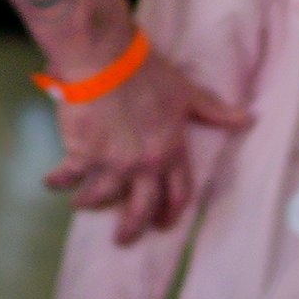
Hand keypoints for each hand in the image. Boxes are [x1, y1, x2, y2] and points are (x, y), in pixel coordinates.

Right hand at [43, 47, 248, 243]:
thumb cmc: (147, 70)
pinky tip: (50, 183)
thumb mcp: (186, 92)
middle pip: (141, 208)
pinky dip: (57, 181)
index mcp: (171, 150)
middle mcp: (144, 164)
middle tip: (122, 239)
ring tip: (79, 204)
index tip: (163, 223)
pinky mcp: (84, 154)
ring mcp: (113, 162)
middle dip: (132, 228)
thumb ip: (214, 111)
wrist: (105, 59)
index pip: (179, 193)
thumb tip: (248, 119)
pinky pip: (69, 176)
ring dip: (88, 203)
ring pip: (101, 196)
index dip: (172, 212)